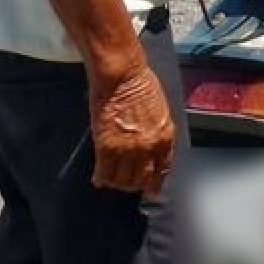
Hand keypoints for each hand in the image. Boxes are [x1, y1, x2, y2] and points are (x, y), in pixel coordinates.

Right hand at [88, 60, 174, 196]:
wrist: (122, 75)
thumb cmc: (140, 84)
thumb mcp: (160, 111)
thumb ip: (159, 133)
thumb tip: (154, 149)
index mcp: (165, 137)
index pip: (162, 171)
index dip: (154, 182)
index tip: (150, 189)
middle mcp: (149, 148)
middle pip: (141, 180)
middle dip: (134, 183)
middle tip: (125, 181)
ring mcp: (128, 149)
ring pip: (122, 181)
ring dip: (116, 182)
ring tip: (111, 177)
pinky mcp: (107, 147)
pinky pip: (104, 174)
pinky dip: (100, 178)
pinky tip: (98, 177)